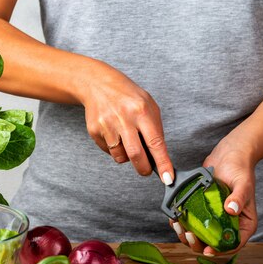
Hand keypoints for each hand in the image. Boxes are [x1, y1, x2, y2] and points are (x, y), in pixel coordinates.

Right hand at [80, 64, 173, 183]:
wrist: (98, 85)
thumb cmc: (129, 98)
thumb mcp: (149, 106)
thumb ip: (155, 130)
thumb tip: (159, 159)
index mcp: (142, 110)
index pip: (155, 142)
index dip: (163, 163)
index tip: (168, 179)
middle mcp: (124, 118)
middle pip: (136, 154)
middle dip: (144, 169)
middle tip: (147, 170)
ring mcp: (107, 125)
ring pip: (121, 157)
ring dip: (128, 157)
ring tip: (127, 140)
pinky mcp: (94, 131)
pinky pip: (109, 151)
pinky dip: (115, 149)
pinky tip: (114, 133)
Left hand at [171, 136, 257, 254]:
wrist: (230, 154)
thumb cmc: (240, 169)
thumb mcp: (242, 183)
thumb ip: (238, 197)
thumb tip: (231, 210)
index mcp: (244, 224)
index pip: (233, 244)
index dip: (219, 251)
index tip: (206, 250)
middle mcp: (230, 225)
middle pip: (213, 244)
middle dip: (198, 244)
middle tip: (188, 234)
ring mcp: (216, 220)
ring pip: (201, 237)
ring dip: (187, 236)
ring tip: (178, 225)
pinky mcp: (204, 212)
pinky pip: (193, 224)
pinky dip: (183, 224)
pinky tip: (175, 218)